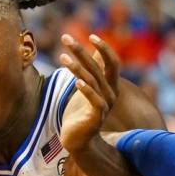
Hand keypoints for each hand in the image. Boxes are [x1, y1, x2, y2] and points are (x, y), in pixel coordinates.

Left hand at [58, 33, 119, 152]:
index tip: (91, 35)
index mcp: (110, 85)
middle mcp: (110, 94)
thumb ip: (93, 70)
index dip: (104, 48)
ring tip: (62, 57)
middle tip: (66, 38)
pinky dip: (86, 90)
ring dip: (77, 68)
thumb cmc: (81, 112)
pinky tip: (77, 82)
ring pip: (92, 81)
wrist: (78, 140)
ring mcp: (105, 105)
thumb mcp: (87, 87)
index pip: (112, 62)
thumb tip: (95, 51)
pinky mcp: (96, 117)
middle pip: (98, 67)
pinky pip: (94, 100)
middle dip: (81, 51)